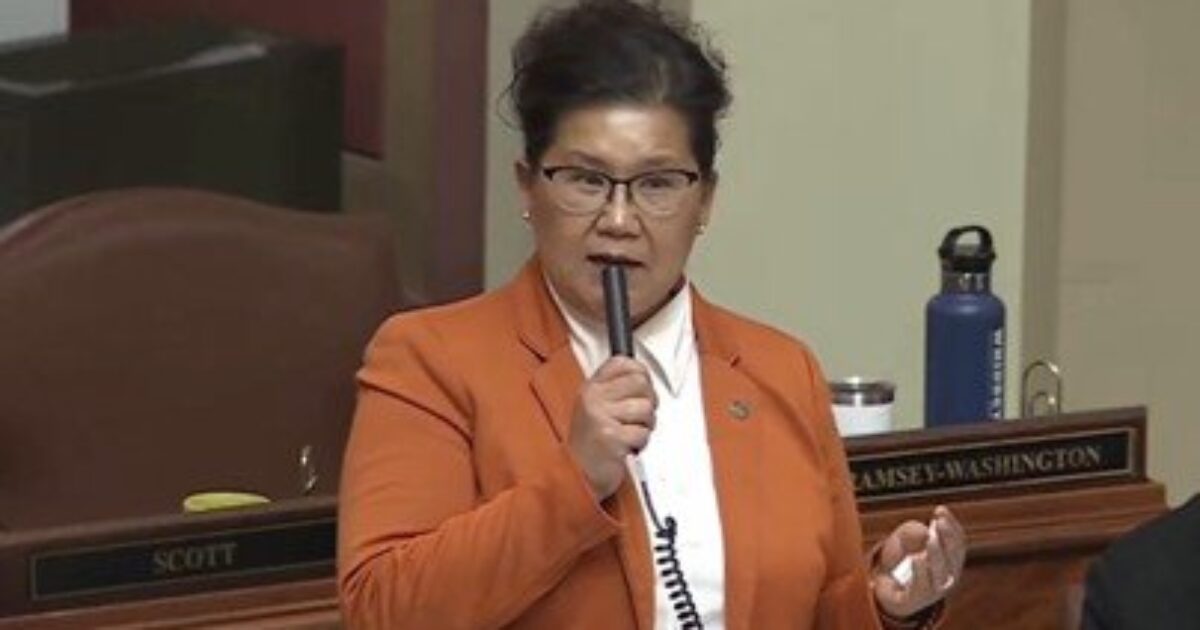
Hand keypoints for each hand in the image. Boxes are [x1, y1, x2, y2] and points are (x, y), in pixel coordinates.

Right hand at [567, 356, 656, 499]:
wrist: (578, 475)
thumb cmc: (590, 444)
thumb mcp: (594, 408)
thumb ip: (614, 390)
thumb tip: (643, 376)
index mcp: (591, 388)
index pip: (623, 363)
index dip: (641, 374)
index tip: (640, 389)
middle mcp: (594, 398)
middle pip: (641, 383)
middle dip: (648, 401)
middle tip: (639, 417)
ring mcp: (601, 417)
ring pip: (646, 409)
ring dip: (645, 426)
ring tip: (630, 434)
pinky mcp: (611, 438)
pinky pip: (643, 433)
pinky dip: (640, 444)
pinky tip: (626, 447)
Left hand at [872, 505, 966, 618]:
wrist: (886, 589)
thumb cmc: (900, 561)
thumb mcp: (902, 540)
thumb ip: (910, 531)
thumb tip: (923, 532)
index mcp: (950, 560)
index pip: (959, 542)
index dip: (952, 525)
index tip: (940, 510)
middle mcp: (948, 576)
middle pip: (954, 557)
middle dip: (948, 538)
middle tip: (940, 522)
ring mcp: (934, 590)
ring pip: (941, 573)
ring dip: (937, 555)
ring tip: (930, 540)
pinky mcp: (918, 599)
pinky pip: (922, 586)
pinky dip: (921, 572)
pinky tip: (916, 559)